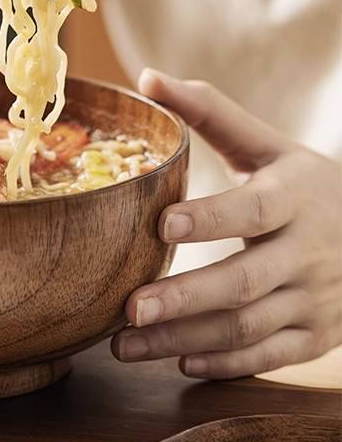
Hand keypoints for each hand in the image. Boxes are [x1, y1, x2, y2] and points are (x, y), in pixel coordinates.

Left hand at [112, 68, 341, 378]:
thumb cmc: (302, 185)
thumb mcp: (268, 145)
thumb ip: (210, 113)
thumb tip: (147, 77)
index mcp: (296, 196)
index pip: (254, 209)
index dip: (211, 219)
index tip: (161, 226)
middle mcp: (310, 251)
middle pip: (246, 280)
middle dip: (186, 298)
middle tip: (129, 308)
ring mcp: (317, 299)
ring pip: (248, 326)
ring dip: (184, 339)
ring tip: (124, 344)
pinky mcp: (316, 336)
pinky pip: (269, 356)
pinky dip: (225, 364)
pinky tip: (177, 363)